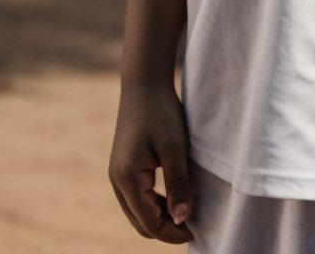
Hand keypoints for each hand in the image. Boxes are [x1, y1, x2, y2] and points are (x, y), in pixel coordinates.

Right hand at [109, 80, 195, 242]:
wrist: (144, 82)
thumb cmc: (161, 111)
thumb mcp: (174, 148)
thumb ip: (178, 185)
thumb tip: (182, 220)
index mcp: (126, 179)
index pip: (149, 223)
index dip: (173, 232)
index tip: (197, 231)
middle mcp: (117, 181)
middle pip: (141, 223)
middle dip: (166, 229)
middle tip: (194, 225)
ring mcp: (118, 174)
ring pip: (139, 212)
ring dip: (161, 217)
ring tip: (187, 212)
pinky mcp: (124, 167)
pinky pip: (138, 197)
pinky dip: (155, 204)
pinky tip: (175, 197)